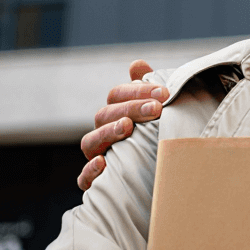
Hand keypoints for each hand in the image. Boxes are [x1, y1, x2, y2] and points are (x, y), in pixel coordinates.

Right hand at [77, 59, 162, 190]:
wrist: (161, 184)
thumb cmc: (159, 141)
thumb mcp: (159, 116)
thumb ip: (149, 89)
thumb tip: (136, 64)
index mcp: (116, 114)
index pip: (117, 95)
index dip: (138, 90)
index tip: (164, 93)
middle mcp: (103, 134)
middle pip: (105, 114)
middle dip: (130, 108)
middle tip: (155, 109)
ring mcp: (97, 157)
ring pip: (90, 142)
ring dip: (108, 132)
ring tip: (127, 127)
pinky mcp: (96, 184)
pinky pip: (84, 178)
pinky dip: (90, 171)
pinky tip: (104, 163)